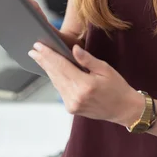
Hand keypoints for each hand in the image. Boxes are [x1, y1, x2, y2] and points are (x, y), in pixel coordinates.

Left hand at [28, 43, 144, 126]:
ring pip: (56, 82)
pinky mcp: (71, 108)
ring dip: (47, 69)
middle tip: (33, 49)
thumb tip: (73, 49)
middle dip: (44, 61)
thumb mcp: (105, 69)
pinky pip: (60, 89)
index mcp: (85, 85)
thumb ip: (87, 60)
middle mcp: (75, 96)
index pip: (62, 66)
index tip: (38, 46)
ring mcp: (72, 104)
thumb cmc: (117, 87)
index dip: (49, 55)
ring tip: (39, 57)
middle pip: (55, 74)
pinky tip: (51, 70)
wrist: (123, 109)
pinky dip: (55, 78)